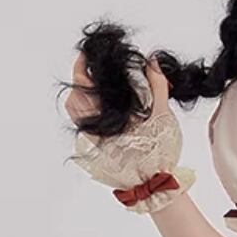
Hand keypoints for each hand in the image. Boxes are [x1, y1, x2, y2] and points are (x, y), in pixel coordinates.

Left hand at [67, 54, 194, 211]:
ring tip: (90, 81)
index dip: (84, 64)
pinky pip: (80, 121)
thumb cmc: (159, 151)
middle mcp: (94, 125)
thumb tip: (150, 61)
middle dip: (80, 75)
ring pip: (74, 108)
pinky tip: (95, 103)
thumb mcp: (162, 115)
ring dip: (78, 92)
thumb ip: (157, 85)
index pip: (85, 83)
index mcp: (108, 115)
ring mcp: (92, 136)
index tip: (89, 53)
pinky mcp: (94, 145)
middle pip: (75, 94)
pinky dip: (82, 107)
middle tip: (89, 63)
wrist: (153, 184)